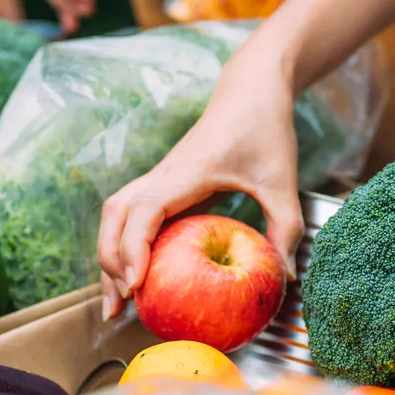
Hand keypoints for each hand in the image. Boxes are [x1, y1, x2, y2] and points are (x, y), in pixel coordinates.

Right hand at [96, 63, 303, 318]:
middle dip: (109, 261)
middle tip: (120, 305)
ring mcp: (160, 177)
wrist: (252, 89)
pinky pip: (132, 215)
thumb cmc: (266, 128)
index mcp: (188, 171)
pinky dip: (126, 245)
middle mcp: (164, 174)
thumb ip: (285, 227)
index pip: (145, 210)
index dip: (134, 248)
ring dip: (110, 255)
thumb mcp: (282, 180)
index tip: (137, 284)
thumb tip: (285, 277)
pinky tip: (139, 276)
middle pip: (115, 215)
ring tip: (117, 301)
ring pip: (116, 214)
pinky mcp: (165, 182)